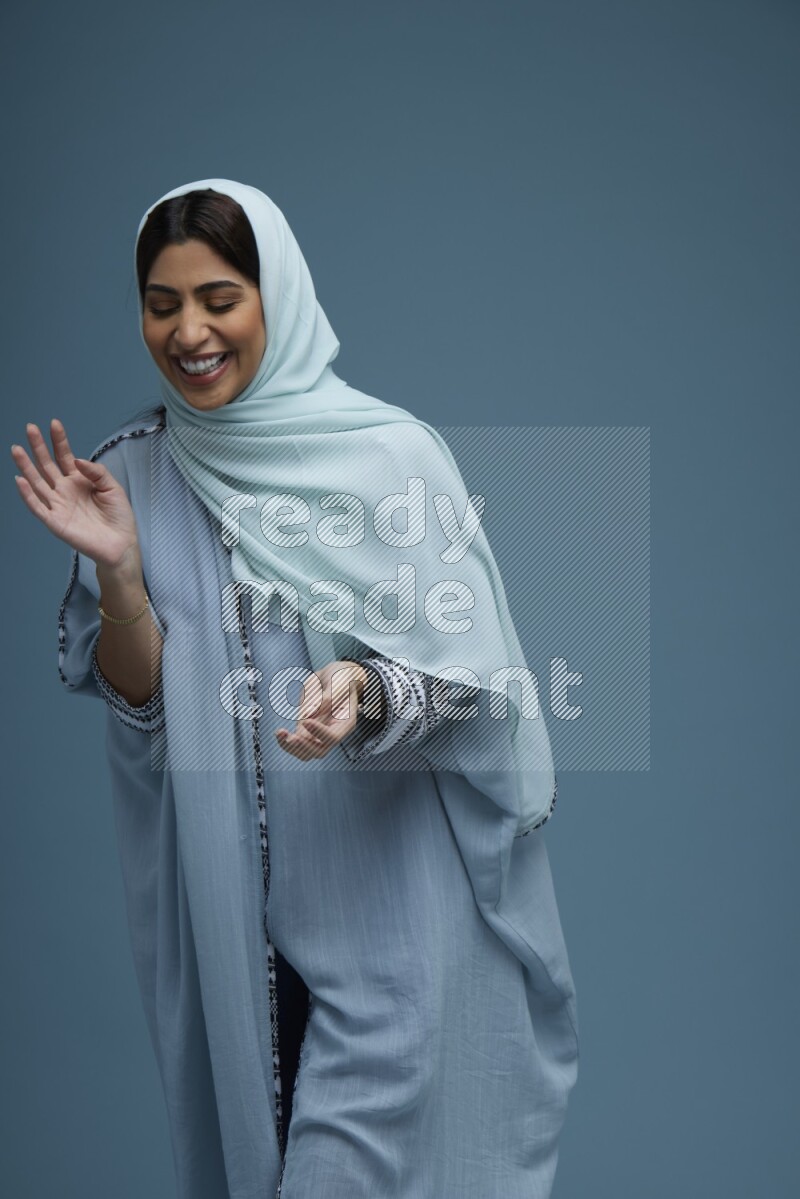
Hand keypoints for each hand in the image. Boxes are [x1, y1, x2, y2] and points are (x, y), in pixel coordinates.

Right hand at [12, 419, 140, 568]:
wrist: (120, 544)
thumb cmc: (118, 517)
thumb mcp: (113, 488)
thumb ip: (96, 472)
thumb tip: (77, 459)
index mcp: (79, 480)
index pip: (65, 456)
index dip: (59, 441)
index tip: (54, 423)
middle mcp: (65, 490)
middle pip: (47, 465)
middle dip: (38, 447)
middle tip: (30, 428)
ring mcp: (58, 505)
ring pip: (38, 483)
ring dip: (26, 466)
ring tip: (17, 449)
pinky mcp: (55, 522)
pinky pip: (38, 507)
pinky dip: (28, 494)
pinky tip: (21, 480)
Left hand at [275, 660, 367, 759]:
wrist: (332, 676)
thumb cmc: (340, 677)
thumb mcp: (338, 682)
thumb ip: (327, 698)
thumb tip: (308, 716)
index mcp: (346, 722)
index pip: (334, 737)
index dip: (319, 732)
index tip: (307, 721)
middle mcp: (333, 731)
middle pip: (319, 751)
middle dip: (304, 746)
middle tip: (291, 737)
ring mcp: (318, 733)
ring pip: (305, 752)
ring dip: (291, 746)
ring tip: (280, 734)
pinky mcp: (305, 729)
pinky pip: (295, 742)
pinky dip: (285, 740)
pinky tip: (279, 733)